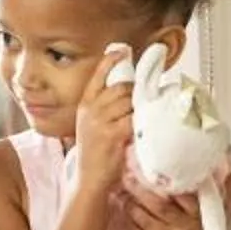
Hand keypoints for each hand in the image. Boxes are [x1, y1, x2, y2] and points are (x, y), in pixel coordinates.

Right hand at [73, 45, 137, 189]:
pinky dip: (142, 121)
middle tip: (144, 99)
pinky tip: (145, 126)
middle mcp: (91, 110)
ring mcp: (101, 122)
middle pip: (121, 87)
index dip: (111, 60)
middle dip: (136, 91)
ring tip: (144, 116)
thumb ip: (104, 108)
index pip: (98, 75)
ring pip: (129, 101)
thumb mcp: (91, 125)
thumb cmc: (95, 153)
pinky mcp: (113, 134)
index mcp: (85, 105)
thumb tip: (127, 93)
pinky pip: (133, 118)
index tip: (122, 50)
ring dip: (140, 107)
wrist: (89, 179)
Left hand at [122, 178, 224, 229]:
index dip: (164, 181)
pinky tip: (125, 216)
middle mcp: (187, 227)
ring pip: (147, 222)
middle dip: (140, 191)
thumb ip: (226, 190)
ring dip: (132, 208)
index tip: (151, 167)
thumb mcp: (225, 214)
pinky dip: (132, 226)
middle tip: (127, 177)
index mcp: (201, 213)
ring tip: (122, 195)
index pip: (181, 192)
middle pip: (158, 205)